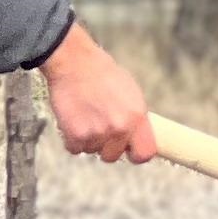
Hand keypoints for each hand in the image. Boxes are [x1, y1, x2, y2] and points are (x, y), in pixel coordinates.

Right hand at [38, 24, 155, 162]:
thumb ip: (135, 117)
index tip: (129, 151)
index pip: (145, 153)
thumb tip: (136, 135)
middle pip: (113, 156)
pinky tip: (74, 120)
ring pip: (92, 151)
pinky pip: (74, 148)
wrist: (74, 62)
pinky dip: (72, 139)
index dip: (136, 154)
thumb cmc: (101, 73)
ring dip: (88, 140)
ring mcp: (97, 134)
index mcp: (137, 117)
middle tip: (99, 127)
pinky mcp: (75, 135)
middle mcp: (119, 129)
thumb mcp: (131, 92)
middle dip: (106, 146)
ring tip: (85, 116)